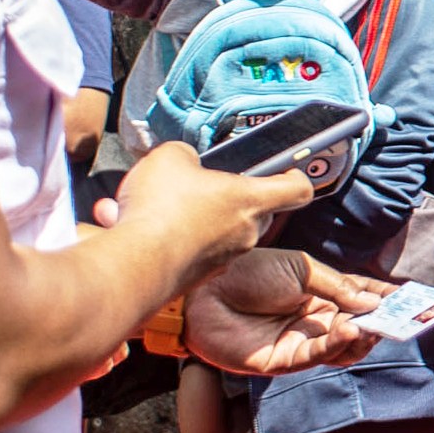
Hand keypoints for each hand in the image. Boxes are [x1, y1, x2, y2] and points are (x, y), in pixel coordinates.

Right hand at [104, 137, 315, 285]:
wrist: (136, 264)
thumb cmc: (161, 208)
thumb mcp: (171, 156)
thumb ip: (188, 155)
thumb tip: (187, 162)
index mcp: (250, 199)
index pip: (297, 190)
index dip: (295, 177)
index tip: (287, 170)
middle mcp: (245, 232)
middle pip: (259, 211)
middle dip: (236, 198)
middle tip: (209, 187)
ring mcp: (224, 258)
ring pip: (225, 232)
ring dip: (204, 220)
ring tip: (167, 207)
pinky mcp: (200, 277)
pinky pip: (199, 252)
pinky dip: (181, 240)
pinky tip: (154, 230)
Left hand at [185, 248, 394, 373]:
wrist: (202, 291)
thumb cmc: (243, 272)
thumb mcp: (299, 267)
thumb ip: (337, 286)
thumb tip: (373, 303)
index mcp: (318, 292)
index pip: (361, 298)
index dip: (387, 300)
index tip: (415, 300)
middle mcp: (313, 319)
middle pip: (358, 326)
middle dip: (383, 321)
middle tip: (404, 316)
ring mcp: (300, 341)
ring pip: (344, 347)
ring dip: (363, 335)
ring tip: (375, 322)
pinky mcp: (284, 361)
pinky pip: (318, 356)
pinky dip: (338, 343)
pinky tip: (348, 328)